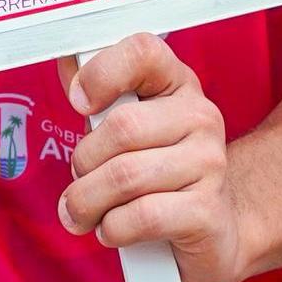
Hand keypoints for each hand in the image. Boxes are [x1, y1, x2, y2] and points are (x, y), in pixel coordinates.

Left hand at [60, 35, 247, 281]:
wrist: (213, 228)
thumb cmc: (158, 173)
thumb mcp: (129, 128)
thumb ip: (99, 98)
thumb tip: (68, 62)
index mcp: (178, 85)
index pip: (143, 52)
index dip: (102, 73)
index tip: (79, 102)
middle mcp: (201, 117)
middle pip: (122, 127)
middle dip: (84, 162)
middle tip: (80, 180)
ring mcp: (210, 164)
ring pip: (124, 177)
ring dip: (88, 202)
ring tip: (85, 212)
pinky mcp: (208, 212)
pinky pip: (140, 217)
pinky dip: (113, 228)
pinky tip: (114, 228)